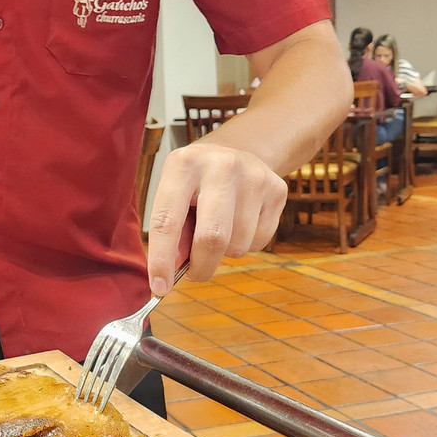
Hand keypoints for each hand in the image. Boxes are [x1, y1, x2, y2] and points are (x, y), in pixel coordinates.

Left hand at [146, 142, 286, 292]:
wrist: (238, 150)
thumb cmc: (196, 182)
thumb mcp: (174, 193)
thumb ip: (171, 231)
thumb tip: (172, 274)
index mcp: (183, 165)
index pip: (168, 220)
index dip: (162, 259)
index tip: (160, 286)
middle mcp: (220, 166)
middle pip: (212, 237)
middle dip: (201, 267)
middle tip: (195, 273)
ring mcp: (253, 176)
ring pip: (237, 245)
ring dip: (225, 253)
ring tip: (220, 230)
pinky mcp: (277, 189)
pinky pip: (259, 242)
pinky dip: (246, 244)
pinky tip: (240, 222)